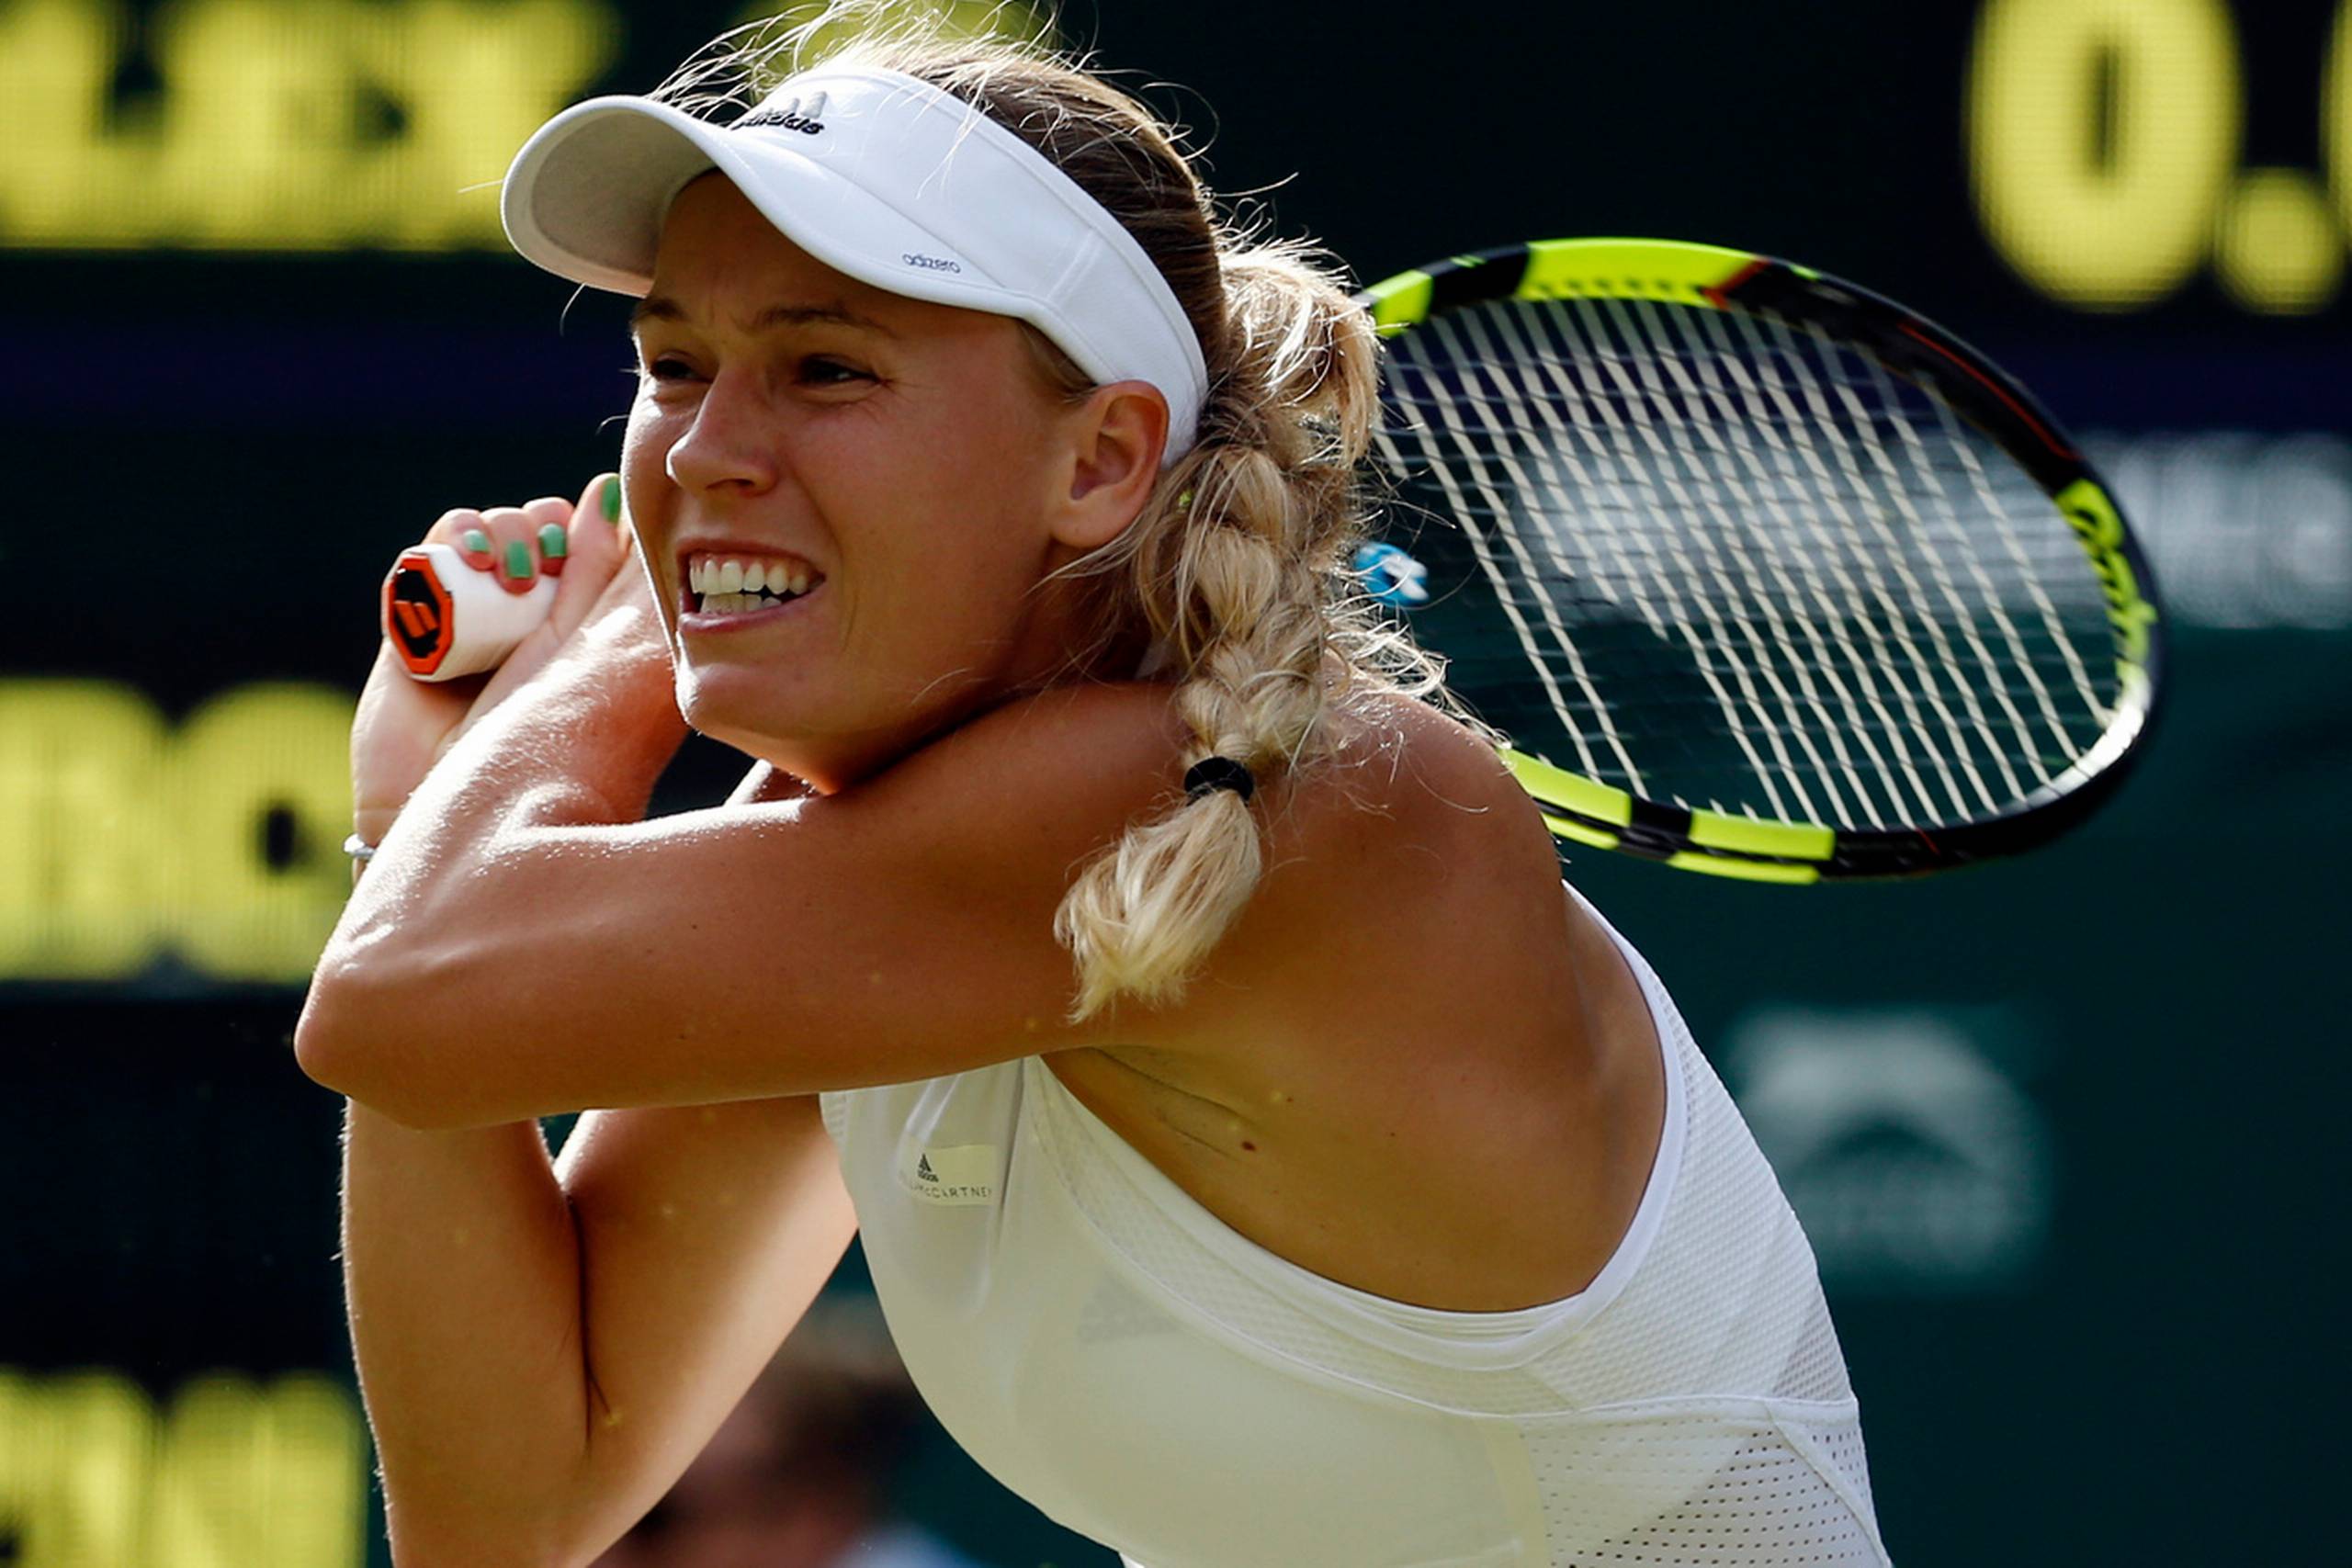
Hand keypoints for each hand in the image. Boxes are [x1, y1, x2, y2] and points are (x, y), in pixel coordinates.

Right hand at [350, 473, 662, 842]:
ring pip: (474, 532)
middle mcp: (523, 612)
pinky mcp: (411, 623)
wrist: (454, 806)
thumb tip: (609, 489)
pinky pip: (420, 561)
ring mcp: (464, 614)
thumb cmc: (537, 743)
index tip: (575, 547)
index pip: (582, 537)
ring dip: (486, 532)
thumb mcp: (578, 651)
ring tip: (493, 570)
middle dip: (530, 527)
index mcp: (579, 620)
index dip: (578, 525)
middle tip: (529, 570)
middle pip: (528, 524)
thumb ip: (595, 575)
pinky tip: (453, 566)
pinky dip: (437, 549)